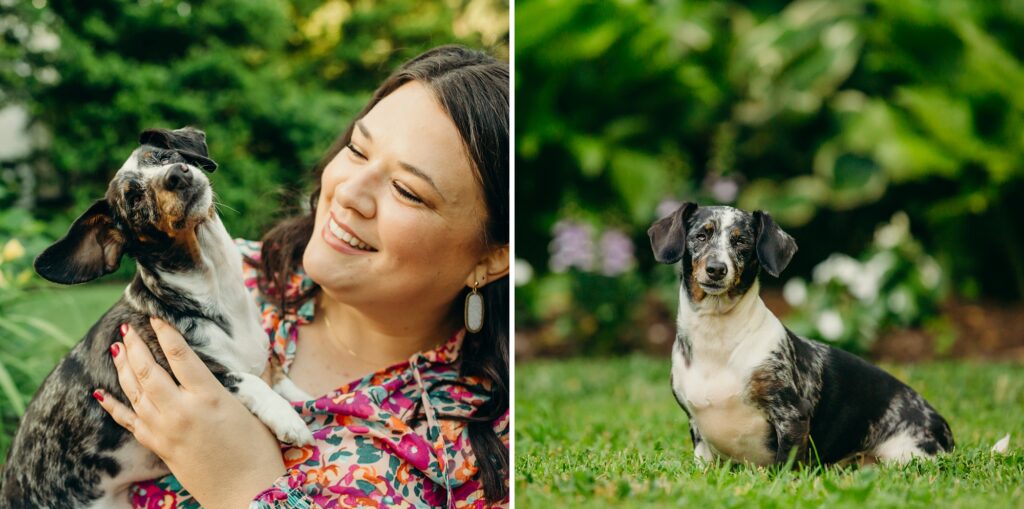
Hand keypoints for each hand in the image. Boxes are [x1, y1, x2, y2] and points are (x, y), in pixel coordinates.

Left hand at [94, 317, 285, 508]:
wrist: (246, 491)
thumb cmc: (257, 449)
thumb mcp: (249, 408)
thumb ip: (229, 385)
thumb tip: (216, 367)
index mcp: (209, 395)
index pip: (179, 354)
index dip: (165, 332)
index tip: (155, 317)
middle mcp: (181, 410)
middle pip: (149, 369)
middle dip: (135, 345)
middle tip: (127, 328)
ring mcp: (165, 429)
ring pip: (135, 391)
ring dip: (123, 367)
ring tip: (117, 347)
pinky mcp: (158, 446)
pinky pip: (129, 421)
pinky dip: (113, 405)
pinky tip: (101, 393)